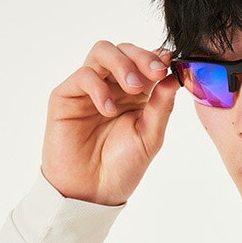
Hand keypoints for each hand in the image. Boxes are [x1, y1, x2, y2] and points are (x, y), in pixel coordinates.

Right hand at [41, 41, 179, 205]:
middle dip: (142, 57)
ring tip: (133, 88)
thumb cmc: (122, 167)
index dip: (157, 59)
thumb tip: (175, 78)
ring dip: (121, 64)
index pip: (145, 62)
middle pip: (125, 50)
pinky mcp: (66, 96)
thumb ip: (161, 107)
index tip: (169, 66)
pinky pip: (83, 76)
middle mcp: (113, 87)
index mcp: (136, 95)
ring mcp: (89, 89)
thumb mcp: (150, 137)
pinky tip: (108, 110)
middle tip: (155, 73)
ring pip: (102, 52)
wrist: (93, 192)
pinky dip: (99, 87)